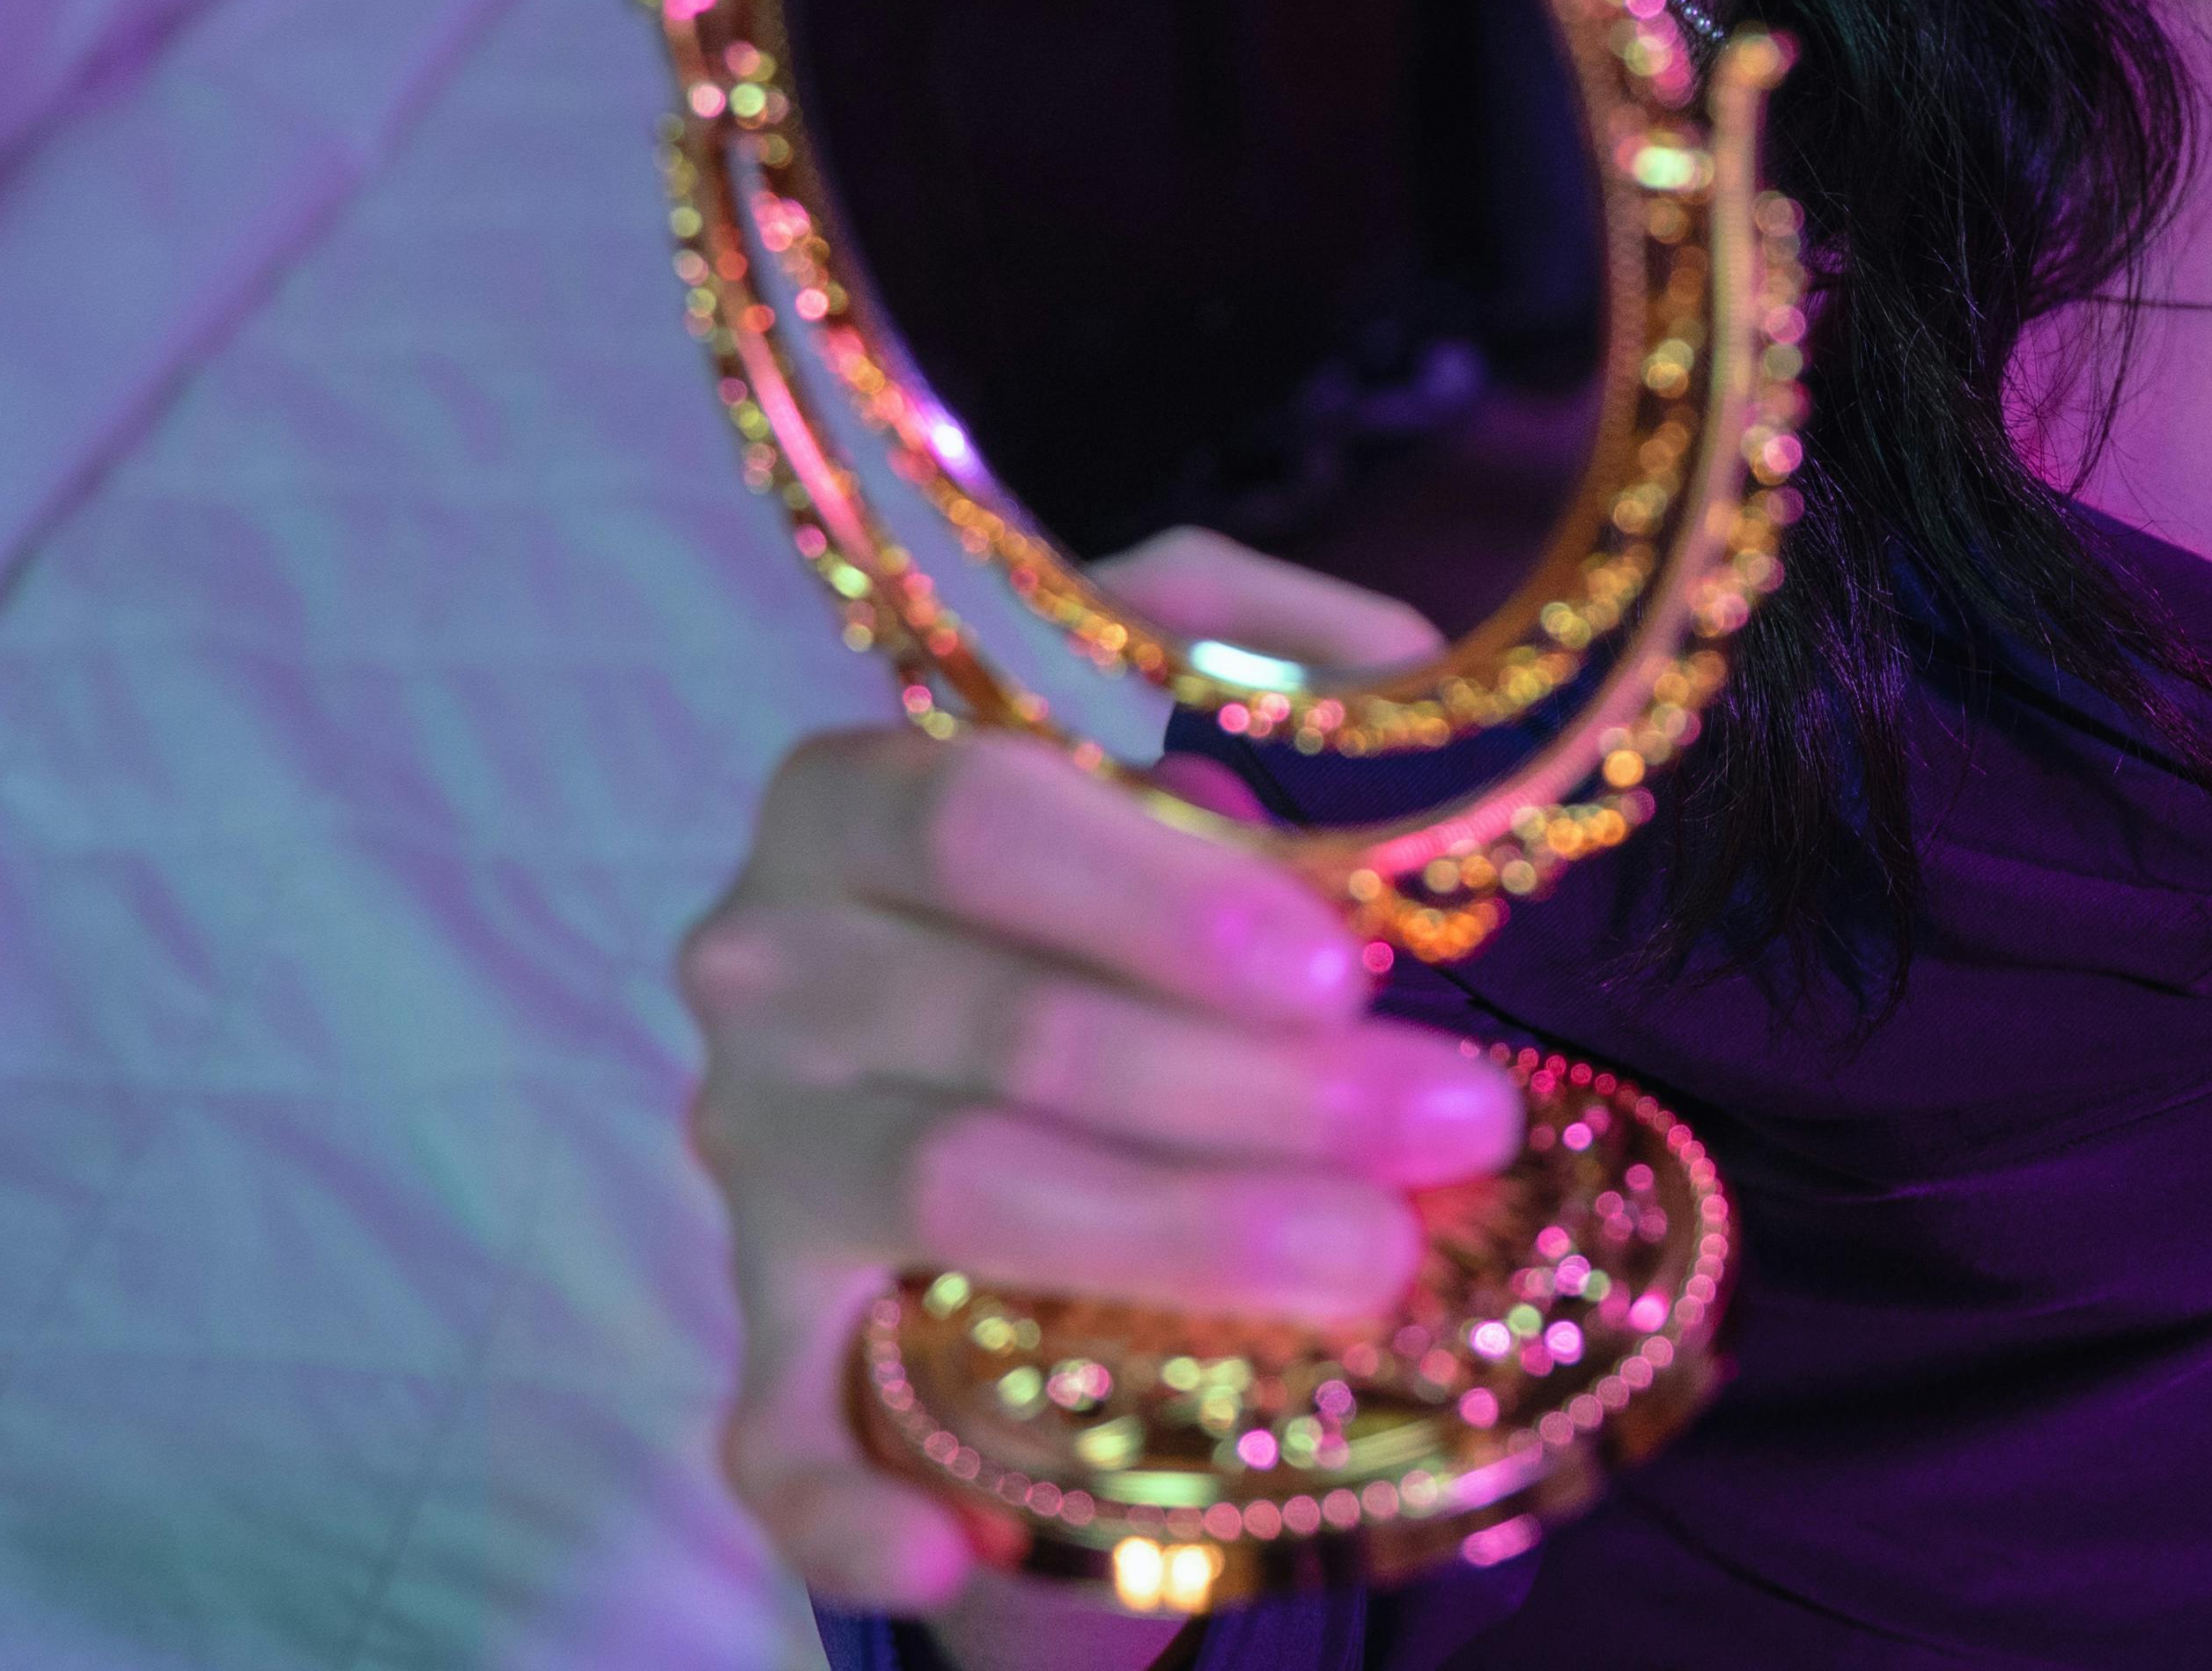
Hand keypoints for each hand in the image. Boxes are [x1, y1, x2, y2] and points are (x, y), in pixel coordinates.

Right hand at [674, 725, 1524, 1613]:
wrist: (962, 1045)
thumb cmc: (1081, 877)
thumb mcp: (1135, 731)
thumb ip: (1232, 659)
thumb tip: (1403, 661)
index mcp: (854, 798)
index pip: (984, 812)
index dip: (1165, 892)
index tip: (1343, 963)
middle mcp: (775, 965)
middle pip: (1013, 1027)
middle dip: (1257, 1086)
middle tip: (1455, 1122)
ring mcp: (756, 1150)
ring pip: (958, 1188)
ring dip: (1181, 1234)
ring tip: (1372, 1261)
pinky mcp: (759, 1314)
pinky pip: (773, 1433)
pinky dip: (851, 1507)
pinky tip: (955, 1552)